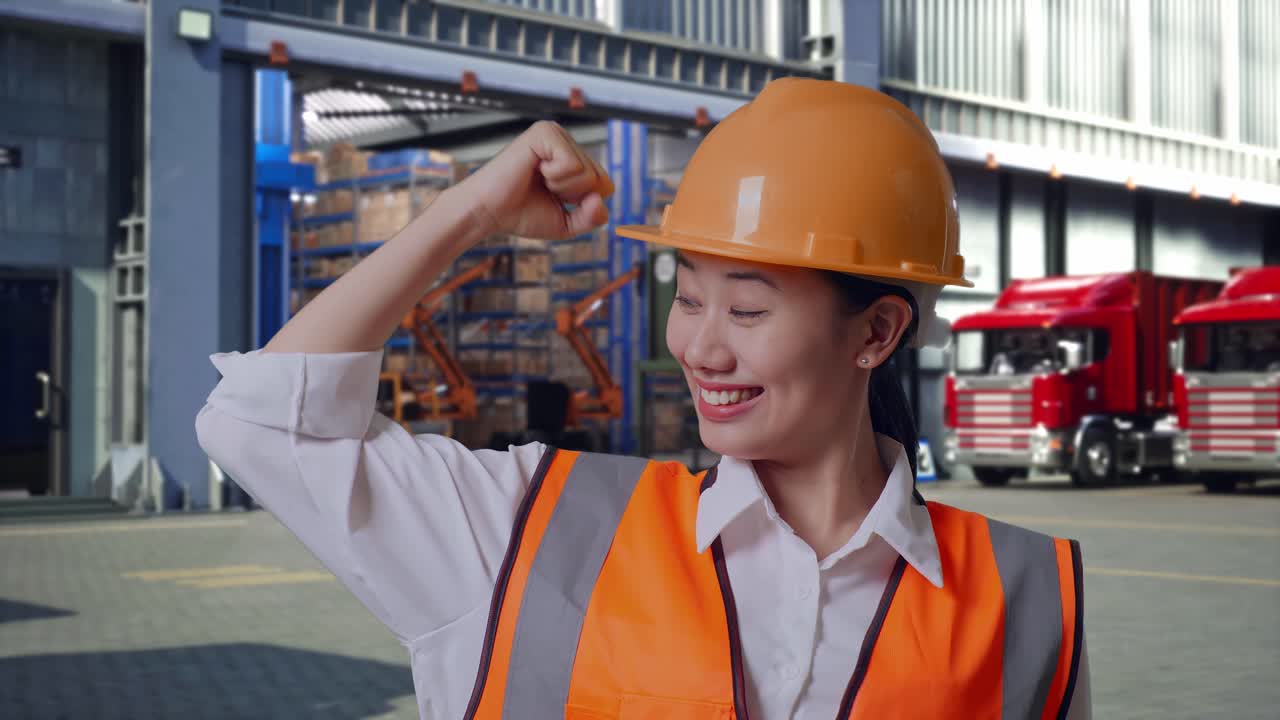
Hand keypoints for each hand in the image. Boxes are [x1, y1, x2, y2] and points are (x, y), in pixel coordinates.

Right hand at [457, 121, 614, 240]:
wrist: (487, 212)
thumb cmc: (522, 214)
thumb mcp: (567, 223)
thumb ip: (593, 217)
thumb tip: (601, 198)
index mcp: (573, 159)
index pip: (606, 185)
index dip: (583, 204)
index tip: (555, 199)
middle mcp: (567, 142)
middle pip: (601, 180)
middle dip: (574, 197)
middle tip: (545, 190)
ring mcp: (556, 134)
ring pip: (588, 173)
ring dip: (562, 188)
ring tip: (538, 180)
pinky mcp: (544, 133)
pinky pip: (572, 164)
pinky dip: (555, 177)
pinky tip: (535, 171)